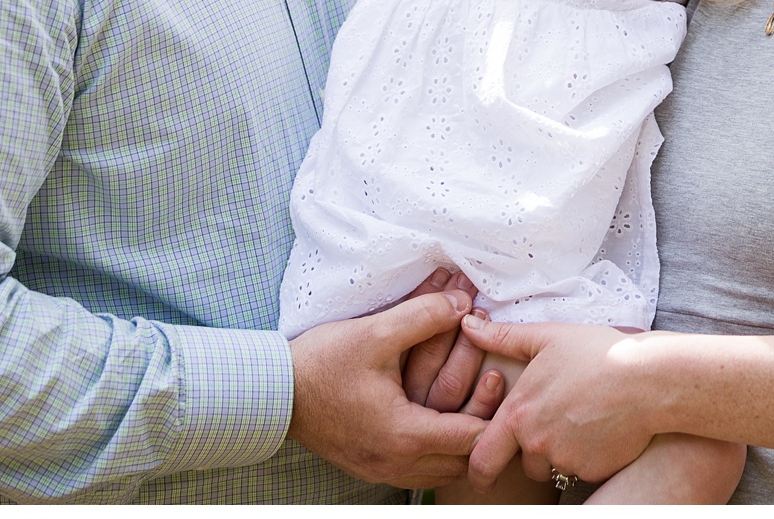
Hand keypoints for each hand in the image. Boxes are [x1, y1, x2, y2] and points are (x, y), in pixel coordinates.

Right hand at [288, 289, 506, 488]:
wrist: (274, 393)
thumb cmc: (321, 364)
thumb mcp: (375, 332)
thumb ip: (424, 315)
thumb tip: (462, 302)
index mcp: (404, 435)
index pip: (473, 437)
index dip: (494, 407)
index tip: (498, 374)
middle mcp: (398, 463)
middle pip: (464, 460)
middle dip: (484, 424)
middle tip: (493, 391)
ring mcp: (384, 470)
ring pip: (444, 470)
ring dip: (463, 440)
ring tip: (474, 406)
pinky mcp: (373, 468)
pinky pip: (422, 470)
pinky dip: (439, 450)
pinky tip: (442, 422)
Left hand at [459, 316, 656, 489]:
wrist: (648, 379)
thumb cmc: (597, 353)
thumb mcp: (547, 337)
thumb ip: (503, 337)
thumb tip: (468, 325)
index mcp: (519, 413)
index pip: (482, 458)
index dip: (478, 468)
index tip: (482, 471)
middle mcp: (537, 443)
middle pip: (521, 464)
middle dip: (528, 455)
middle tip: (548, 433)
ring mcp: (566, 460)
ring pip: (553, 466)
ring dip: (559, 453)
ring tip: (581, 420)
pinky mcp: (593, 471)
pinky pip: (581, 470)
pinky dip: (587, 456)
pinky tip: (601, 428)